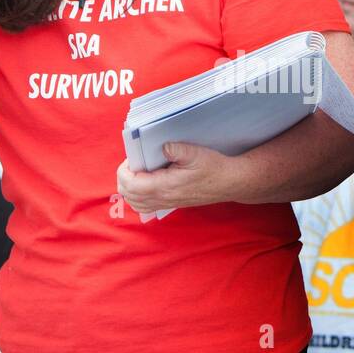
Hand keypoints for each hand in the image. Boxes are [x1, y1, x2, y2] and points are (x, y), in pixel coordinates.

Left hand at [116, 142, 241, 214]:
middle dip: (124, 178)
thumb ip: (176, 149)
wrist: (229, 182)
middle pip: (128, 195)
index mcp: (165, 187)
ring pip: (135, 203)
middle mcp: (162, 198)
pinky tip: (145, 181)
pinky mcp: (169, 203)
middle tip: (134, 162)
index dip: (124, 171)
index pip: (131, 185)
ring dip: (130, 187)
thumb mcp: (196, 153)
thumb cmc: (214, 168)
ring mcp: (166, 203)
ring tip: (138, 171)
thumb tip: (162, 146)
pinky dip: (137, 195)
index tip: (131, 157)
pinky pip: (144, 205)